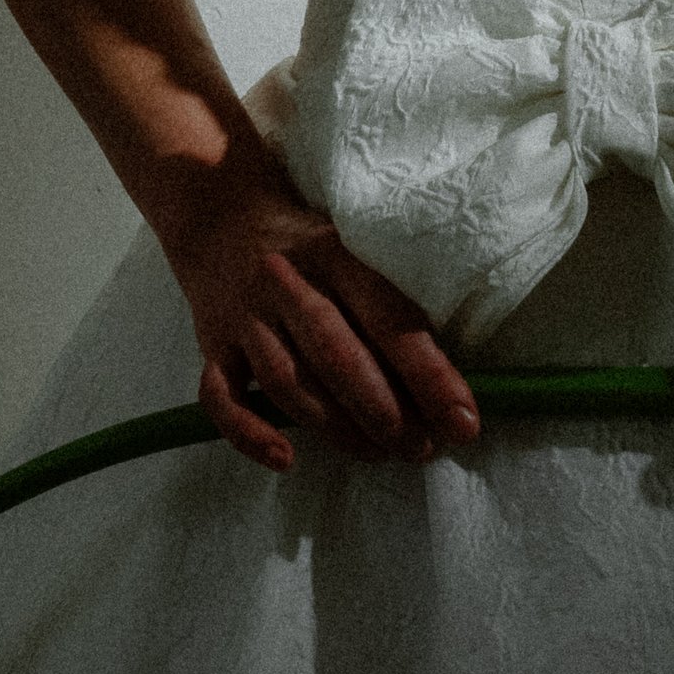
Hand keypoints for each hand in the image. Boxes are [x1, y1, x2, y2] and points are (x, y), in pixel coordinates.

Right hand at [165, 168, 482, 476]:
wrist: (222, 214)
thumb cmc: (309, 244)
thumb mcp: (351, 248)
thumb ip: (388, 301)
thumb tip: (446, 380)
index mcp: (334, 253)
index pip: (387, 318)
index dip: (429, 374)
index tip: (462, 420)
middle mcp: (286, 281)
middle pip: (337, 356)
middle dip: (386, 412)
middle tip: (422, 448)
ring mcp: (244, 315)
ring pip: (287, 383)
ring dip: (337, 428)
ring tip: (379, 454)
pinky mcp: (211, 343)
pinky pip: (221, 397)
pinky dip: (249, 433)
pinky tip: (285, 459)